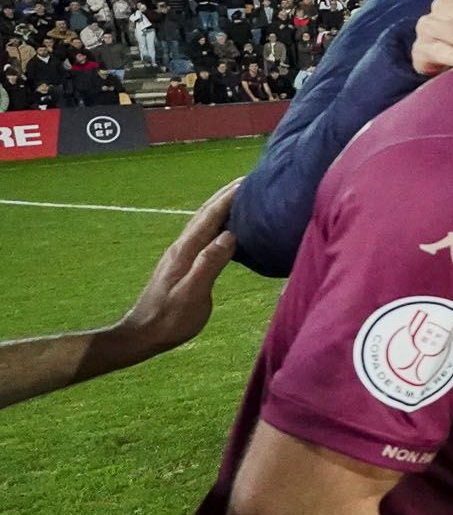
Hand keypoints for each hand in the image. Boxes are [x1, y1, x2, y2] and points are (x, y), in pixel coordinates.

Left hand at [109, 179, 237, 363]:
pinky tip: (226, 228)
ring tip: (240, 197)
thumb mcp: (193, 293)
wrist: (142, 334)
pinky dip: (216, 223)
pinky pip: (203, 234)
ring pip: (202, 222)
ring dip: (220, 206)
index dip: (229, 198)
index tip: (249, 181)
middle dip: (225, 195)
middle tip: (248, 181)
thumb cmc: (170, 319)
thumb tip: (229, 235)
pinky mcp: (181, 263)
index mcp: (185, 251)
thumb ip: (209, 263)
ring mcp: (180, 255)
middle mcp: (181, 247)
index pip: (210, 217)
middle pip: (204, 213)